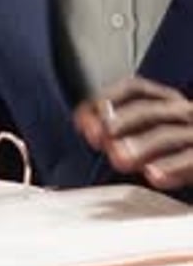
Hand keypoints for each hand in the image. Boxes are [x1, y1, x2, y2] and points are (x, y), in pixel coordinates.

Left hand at [73, 76, 192, 190]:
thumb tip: (86, 124)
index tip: (83, 117)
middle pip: (149, 110)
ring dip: (141, 145)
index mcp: (168, 103)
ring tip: (118, 157)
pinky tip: (155, 175)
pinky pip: (192, 159)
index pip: (135, 89)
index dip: (107, 101)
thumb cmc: (183, 151)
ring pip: (168, 134)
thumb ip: (121, 131)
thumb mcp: (153, 137)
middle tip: (99, 138)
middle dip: (119, 123)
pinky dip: (174, 167)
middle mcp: (184, 113)